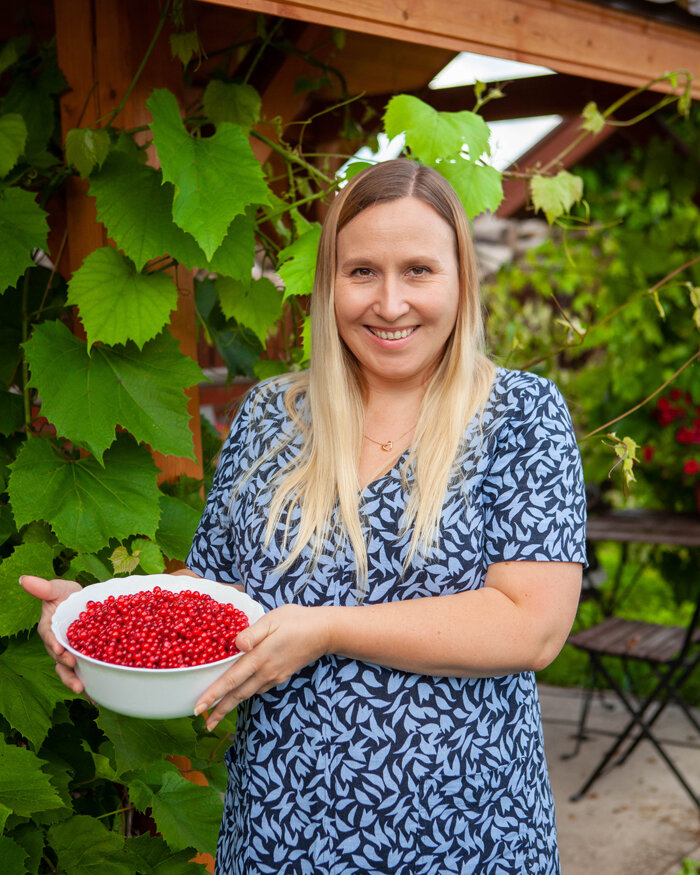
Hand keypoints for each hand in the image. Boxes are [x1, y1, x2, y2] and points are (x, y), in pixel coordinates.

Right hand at [20, 575, 83, 692]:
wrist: (84, 601)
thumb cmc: (66, 595)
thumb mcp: (56, 589)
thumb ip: (44, 587)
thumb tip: (25, 579)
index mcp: (50, 630)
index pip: (50, 638)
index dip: (54, 644)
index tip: (60, 649)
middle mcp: (59, 646)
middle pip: (60, 661)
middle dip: (67, 671)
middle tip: (76, 678)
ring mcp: (72, 654)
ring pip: (72, 671)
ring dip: (77, 682)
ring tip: (85, 691)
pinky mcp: (86, 657)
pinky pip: (88, 671)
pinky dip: (93, 683)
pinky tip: (99, 696)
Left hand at [194, 603, 331, 730]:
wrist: (325, 632)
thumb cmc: (297, 620)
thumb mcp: (272, 620)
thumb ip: (252, 632)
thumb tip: (236, 644)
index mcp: (260, 657)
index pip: (232, 680)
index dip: (214, 695)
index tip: (199, 708)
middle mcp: (266, 672)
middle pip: (238, 695)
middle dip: (219, 711)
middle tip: (204, 724)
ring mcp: (274, 677)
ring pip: (248, 694)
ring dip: (231, 705)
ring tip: (217, 714)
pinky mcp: (281, 676)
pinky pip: (259, 689)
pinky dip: (245, 695)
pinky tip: (240, 694)